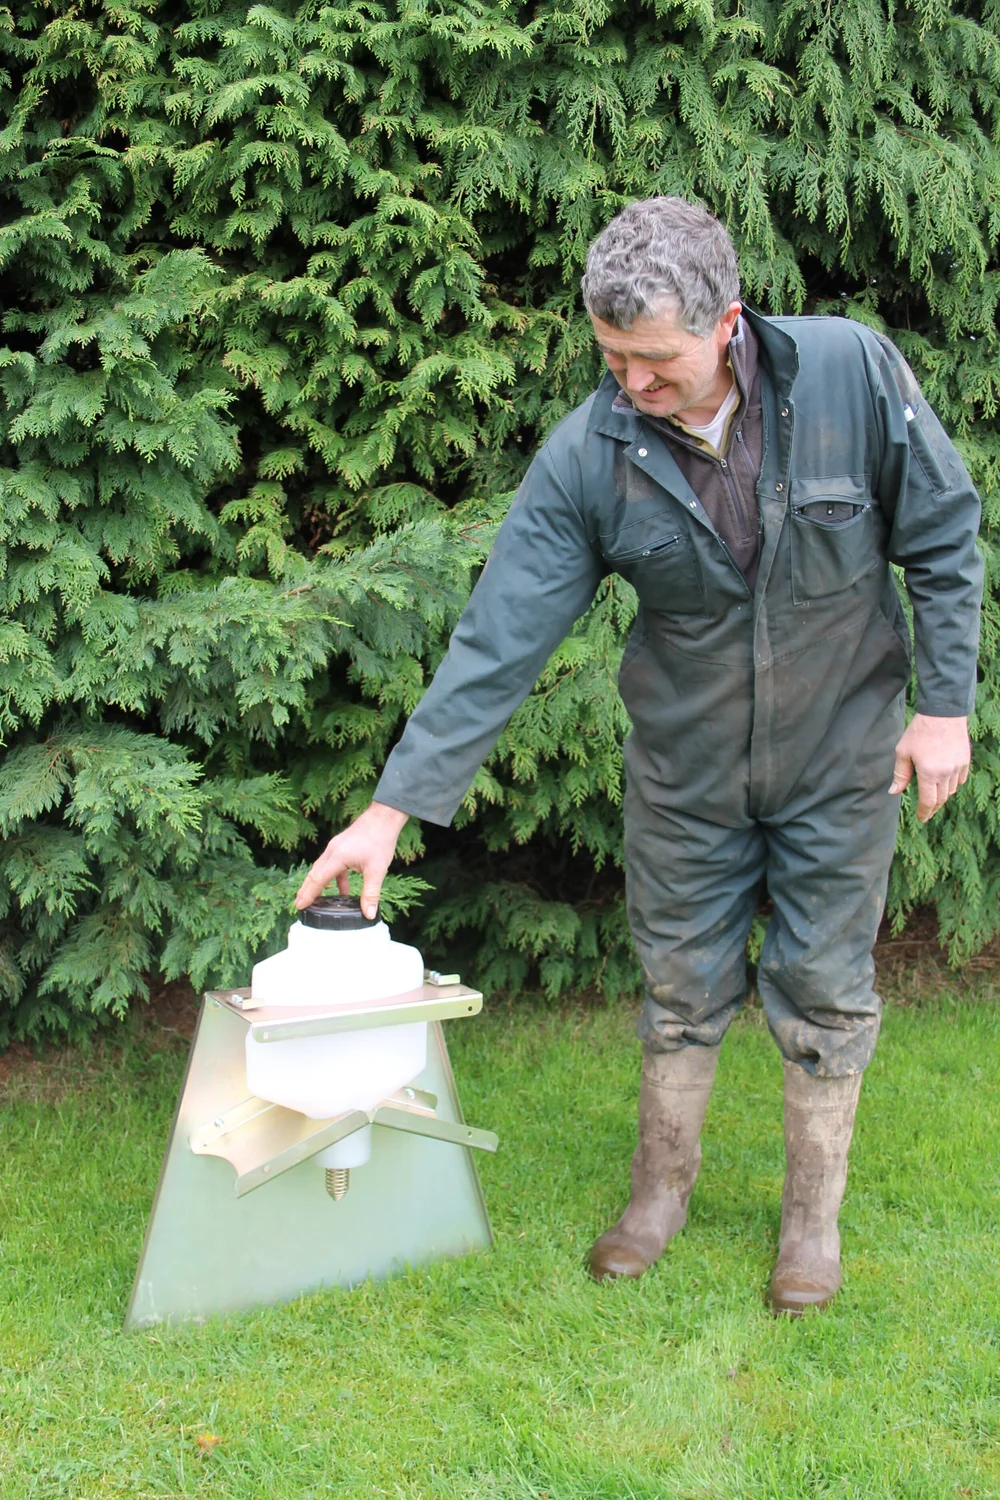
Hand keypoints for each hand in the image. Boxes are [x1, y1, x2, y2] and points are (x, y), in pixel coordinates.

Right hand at [294, 802, 409, 917]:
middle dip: (306, 890)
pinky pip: (332, 864)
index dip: (308, 894)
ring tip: (316, 899)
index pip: (318, 880)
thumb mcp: (377, 870)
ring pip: (321, 868)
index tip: (299, 906)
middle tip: (299, 905)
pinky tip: (343, 889)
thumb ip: (371, 893)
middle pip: (314, 873)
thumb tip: (369, 914)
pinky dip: (334, 878)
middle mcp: (332, 851)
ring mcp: (335, 847)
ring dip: (318, 883)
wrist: (383, 817)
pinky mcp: (341, 846)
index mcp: (337, 857)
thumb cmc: (380, 840)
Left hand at [889, 713, 970, 821]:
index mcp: (929, 773)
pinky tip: (945, 782)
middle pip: (941, 799)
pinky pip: (960, 779)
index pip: (928, 801)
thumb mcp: (903, 752)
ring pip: (951, 790)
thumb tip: (893, 792)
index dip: (924, 812)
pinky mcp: (965, 760)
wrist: (942, 713)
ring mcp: (958, 767)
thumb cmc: (919, 731)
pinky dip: (952, 784)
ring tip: (933, 796)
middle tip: (926, 812)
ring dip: (942, 795)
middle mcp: (946, 773)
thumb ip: (900, 774)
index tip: (921, 819)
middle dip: (932, 808)